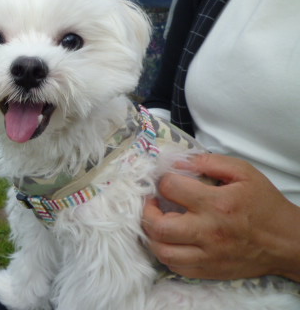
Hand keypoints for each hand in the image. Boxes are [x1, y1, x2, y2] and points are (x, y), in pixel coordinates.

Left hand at [142, 153, 299, 281]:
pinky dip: (166, 252)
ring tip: (158, 221)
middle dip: (147, 211)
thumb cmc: (264, 204)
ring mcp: (207, 255)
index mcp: (216, 204)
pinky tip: (171, 240)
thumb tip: (179, 162)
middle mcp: (208, 231)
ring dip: (152, 235)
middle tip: (153, 203)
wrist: (287, 242)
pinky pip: (175, 266)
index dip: (163, 180)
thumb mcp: (243, 172)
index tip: (165, 180)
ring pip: (162, 251)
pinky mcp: (209, 271)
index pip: (171, 188)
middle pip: (159, 226)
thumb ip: (209, 162)